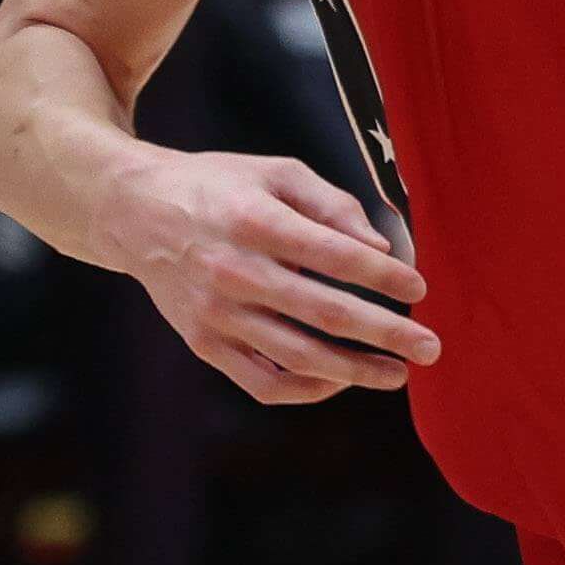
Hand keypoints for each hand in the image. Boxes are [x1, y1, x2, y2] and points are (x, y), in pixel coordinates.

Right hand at [96, 148, 437, 405]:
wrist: (133, 212)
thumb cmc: (218, 188)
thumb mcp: (274, 174)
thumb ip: (331, 205)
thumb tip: (380, 250)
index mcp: (254, 222)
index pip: (334, 256)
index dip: (383, 277)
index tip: (419, 287)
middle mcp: (233, 272)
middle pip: (324, 313)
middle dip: (386, 334)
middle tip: (430, 348)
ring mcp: (216, 315)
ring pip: (298, 357)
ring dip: (356, 371)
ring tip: (396, 374)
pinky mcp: (204, 344)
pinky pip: (263, 383)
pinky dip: (307, 390)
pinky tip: (339, 380)